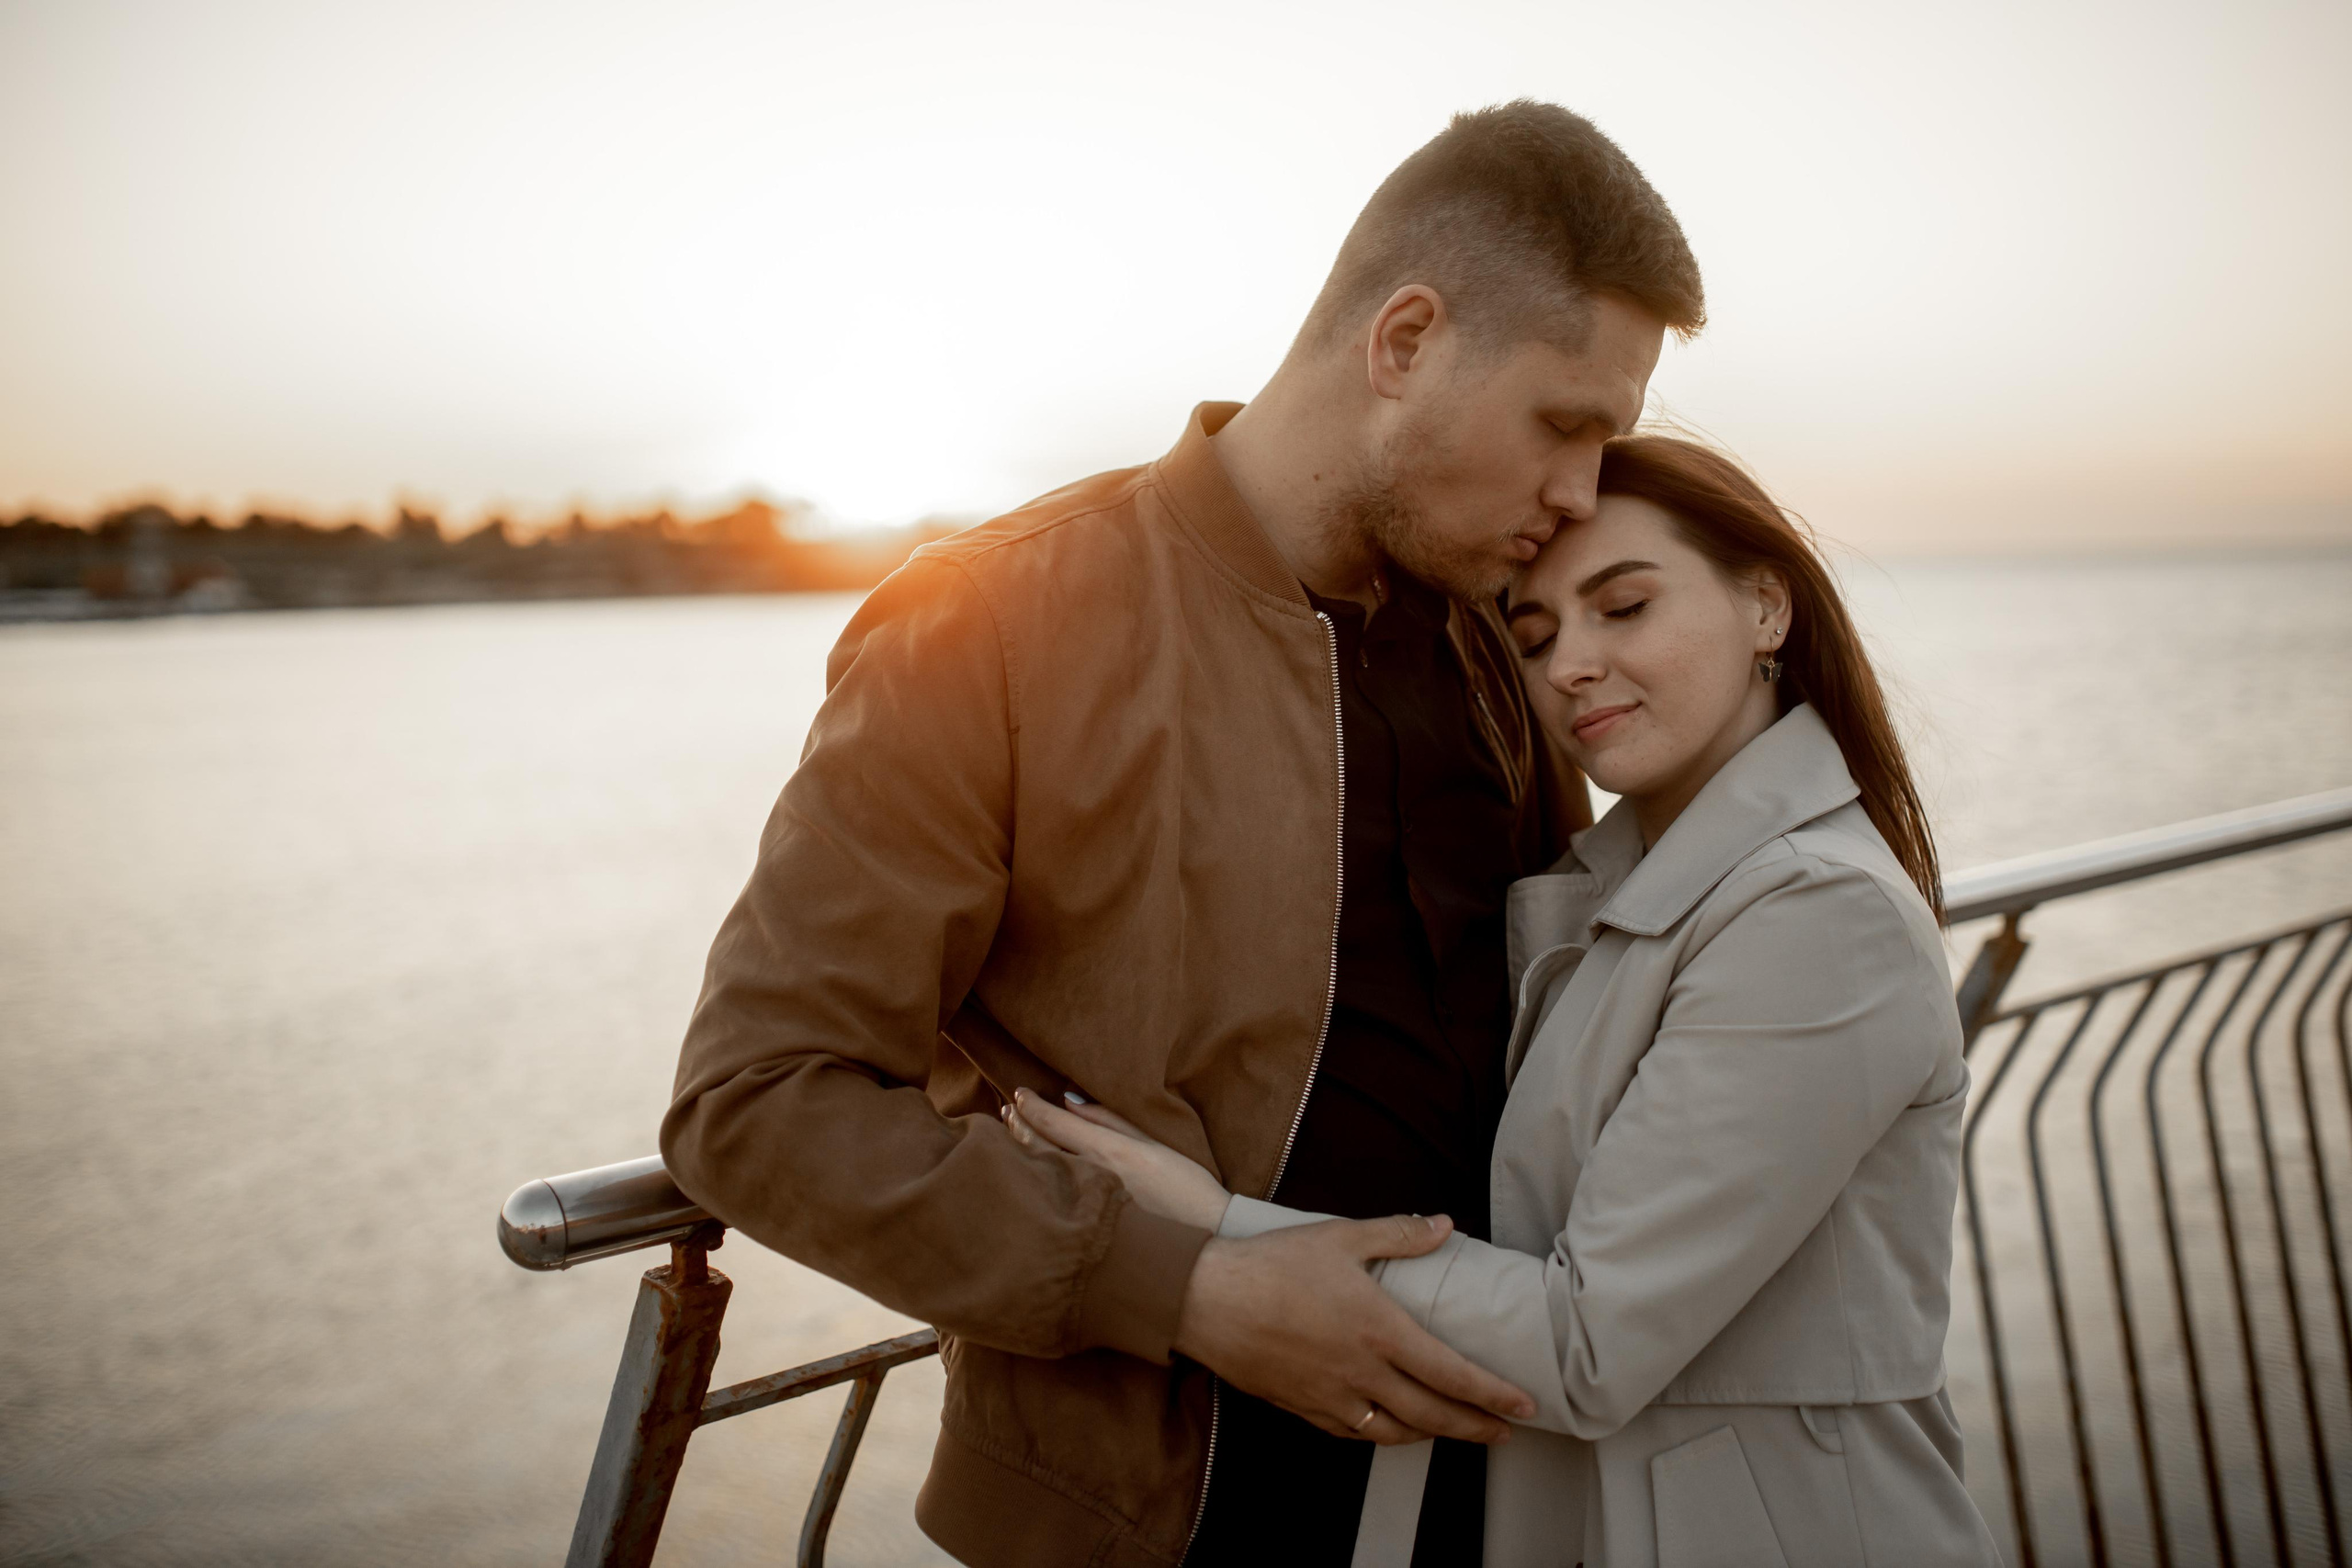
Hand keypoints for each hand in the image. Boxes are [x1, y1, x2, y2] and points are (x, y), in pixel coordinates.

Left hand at [1003, 1088, 1232, 1232]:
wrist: (1206, 1235)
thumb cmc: (1187, 1185)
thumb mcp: (1153, 1142)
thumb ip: (1109, 1120)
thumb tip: (1069, 1101)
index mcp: (1108, 1152)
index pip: (1054, 1124)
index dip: (1031, 1107)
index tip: (1018, 1093)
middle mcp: (1090, 1178)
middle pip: (1037, 1149)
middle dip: (1018, 1127)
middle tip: (1007, 1111)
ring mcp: (1084, 1207)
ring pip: (1039, 1174)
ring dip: (1020, 1151)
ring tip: (1010, 1134)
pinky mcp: (1085, 1228)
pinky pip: (1048, 1198)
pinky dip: (1032, 1179)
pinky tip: (1025, 1172)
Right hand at [1171, 1216, 1537, 1446]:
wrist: (1207, 1300)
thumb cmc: (1272, 1265)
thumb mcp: (1340, 1238)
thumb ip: (1398, 1234)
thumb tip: (1443, 1225)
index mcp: (1380, 1330)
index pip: (1452, 1373)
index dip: (1493, 1394)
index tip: (1523, 1406)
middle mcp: (1362, 1372)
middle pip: (1434, 1416)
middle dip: (1476, 1428)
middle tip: (1503, 1433)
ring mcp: (1333, 1397)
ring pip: (1397, 1433)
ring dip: (1433, 1435)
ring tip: (1454, 1431)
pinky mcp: (1304, 1408)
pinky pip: (1355, 1433)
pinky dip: (1383, 1435)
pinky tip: (1391, 1428)